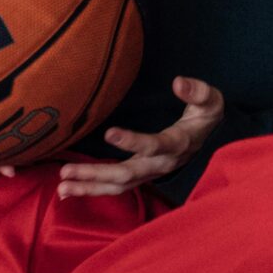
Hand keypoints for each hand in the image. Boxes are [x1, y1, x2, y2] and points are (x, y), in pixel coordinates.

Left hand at [56, 77, 225, 200]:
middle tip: (67, 171)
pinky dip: (92, 190)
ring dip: (89, 187)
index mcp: (177, 145)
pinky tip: (69, 190)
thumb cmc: (207, 118)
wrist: (210, 141)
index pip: (154, 145)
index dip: (133, 141)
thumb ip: (198, 92)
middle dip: (96, 174)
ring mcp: (149, 173)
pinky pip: (115, 187)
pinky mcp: (140, 175)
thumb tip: (178, 82)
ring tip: (62, 187)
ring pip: (118, 185)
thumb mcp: (211, 101)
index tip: (109, 132)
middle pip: (127, 174)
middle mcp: (161, 164)